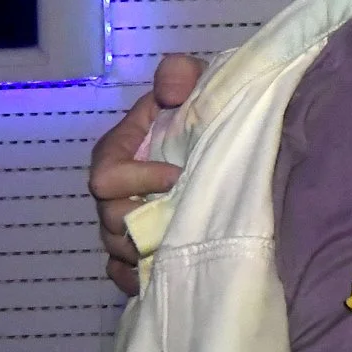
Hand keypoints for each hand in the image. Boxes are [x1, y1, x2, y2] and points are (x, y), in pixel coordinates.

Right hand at [88, 53, 201, 294]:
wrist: (244, 146)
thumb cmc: (214, 112)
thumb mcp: (204, 84)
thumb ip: (182, 76)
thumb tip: (170, 88)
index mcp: (124, 150)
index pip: (107, 173)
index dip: (137, 178)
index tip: (179, 176)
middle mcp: (119, 190)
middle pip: (109, 218)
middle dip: (141, 219)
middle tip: (184, 215)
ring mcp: (126, 222)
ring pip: (117, 249)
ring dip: (146, 248)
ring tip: (185, 238)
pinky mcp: (140, 251)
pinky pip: (123, 274)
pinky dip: (139, 275)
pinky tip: (164, 268)